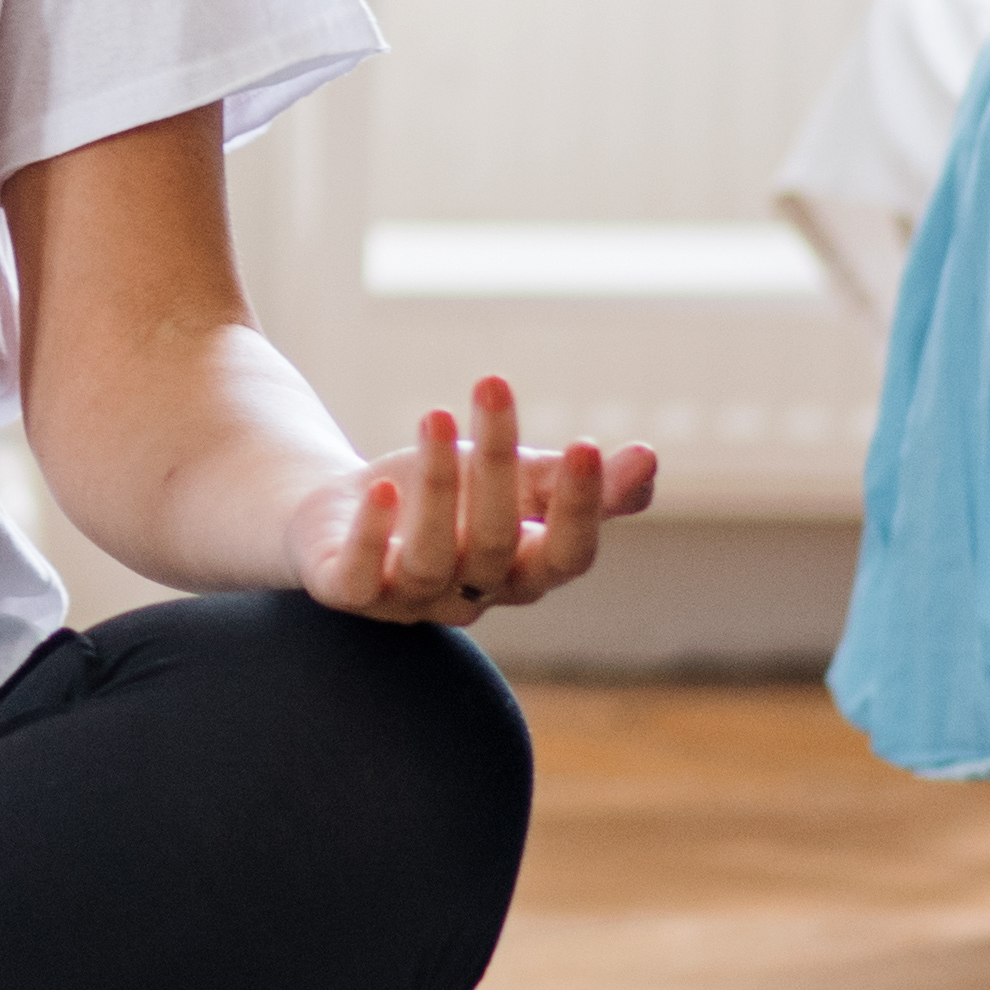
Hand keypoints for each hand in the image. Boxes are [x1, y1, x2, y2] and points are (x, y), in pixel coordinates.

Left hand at [287, 376, 659, 625]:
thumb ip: (573, 482)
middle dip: (498, 466)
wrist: (339, 512)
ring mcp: (409, 601)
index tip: (587, 442)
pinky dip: (372, 536)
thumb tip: (649, 460)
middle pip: (496, 542)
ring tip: (436, 413)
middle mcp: (471, 596)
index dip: (580, 508)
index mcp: (523, 572)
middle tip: (493, 387)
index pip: (567, 555)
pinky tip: (380, 489)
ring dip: (437, 485)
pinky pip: (360, 580)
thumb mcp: (511, 481)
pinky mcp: (349, 594)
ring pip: (432, 557)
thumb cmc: (442, 495)